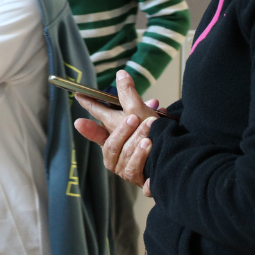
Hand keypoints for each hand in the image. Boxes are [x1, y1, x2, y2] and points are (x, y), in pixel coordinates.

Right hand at [72, 70, 161, 187]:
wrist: (175, 156)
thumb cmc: (156, 133)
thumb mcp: (141, 112)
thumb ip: (128, 95)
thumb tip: (121, 74)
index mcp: (114, 139)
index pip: (97, 130)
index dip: (88, 121)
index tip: (79, 101)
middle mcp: (116, 155)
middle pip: (111, 145)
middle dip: (122, 130)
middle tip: (133, 118)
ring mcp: (125, 169)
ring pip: (124, 156)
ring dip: (137, 142)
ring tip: (149, 132)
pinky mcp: (137, 180)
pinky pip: (135, 169)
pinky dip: (142, 158)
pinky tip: (149, 147)